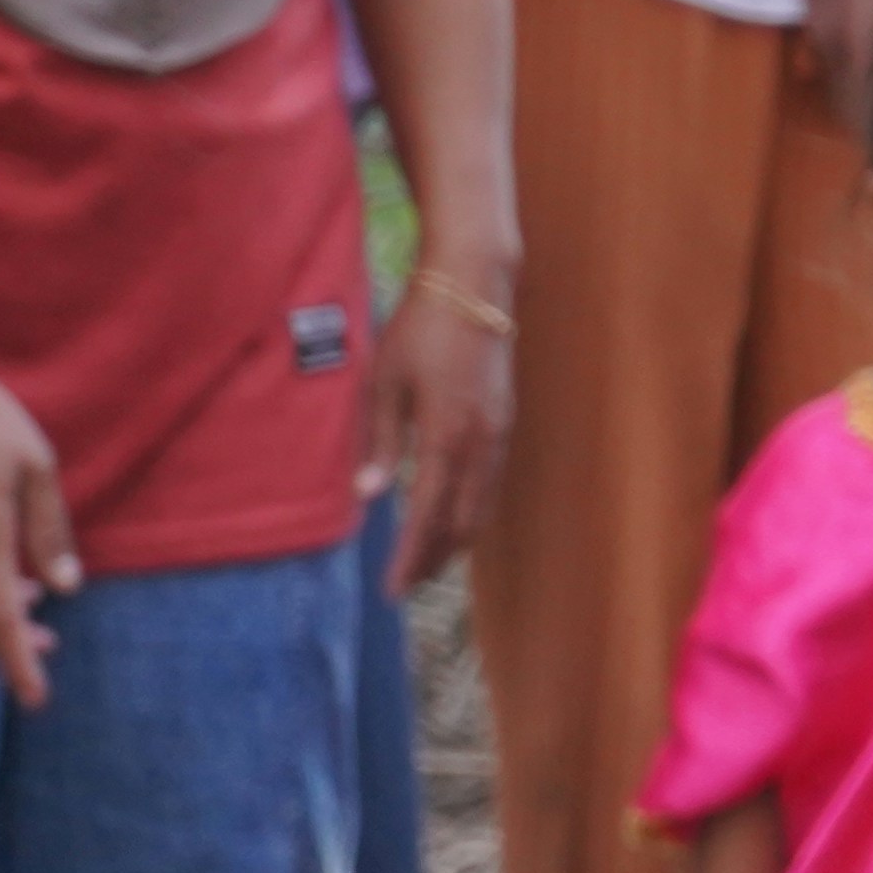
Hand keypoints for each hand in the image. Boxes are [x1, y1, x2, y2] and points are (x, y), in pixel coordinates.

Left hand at [368, 258, 514, 589]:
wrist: (475, 283)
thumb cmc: (420, 327)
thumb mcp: (384, 381)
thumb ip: (379, 441)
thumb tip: (368, 496)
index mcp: (447, 434)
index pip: (426, 513)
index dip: (410, 555)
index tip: (392, 588)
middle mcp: (480, 441)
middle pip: (461, 519)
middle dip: (434, 556)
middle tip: (406, 585)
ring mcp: (498, 430)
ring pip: (481, 502)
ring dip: (455, 537)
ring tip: (430, 561)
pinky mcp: (504, 418)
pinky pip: (490, 479)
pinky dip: (471, 508)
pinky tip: (456, 514)